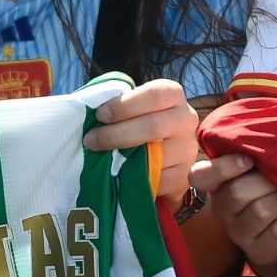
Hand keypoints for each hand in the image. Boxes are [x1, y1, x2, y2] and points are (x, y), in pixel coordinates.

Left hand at [86, 79, 195, 198]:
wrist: (158, 153)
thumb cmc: (135, 123)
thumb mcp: (129, 107)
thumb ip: (116, 106)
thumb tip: (89, 111)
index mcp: (173, 96)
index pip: (155, 95)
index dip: (124, 105)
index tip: (100, 115)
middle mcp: (186, 120)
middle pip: (154, 126)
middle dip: (116, 134)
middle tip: (91, 140)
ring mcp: (187, 150)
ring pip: (154, 157)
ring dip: (121, 161)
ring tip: (100, 161)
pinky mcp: (184, 176)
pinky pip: (158, 181)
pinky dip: (136, 181)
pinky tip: (121, 177)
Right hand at [192, 152, 276, 272]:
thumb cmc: (273, 187)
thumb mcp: (260, 167)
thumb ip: (253, 153)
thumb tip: (262, 143)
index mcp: (218, 185)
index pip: (201, 176)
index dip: (224, 168)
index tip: (249, 161)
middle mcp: (222, 210)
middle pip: (237, 192)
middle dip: (267, 182)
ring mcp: (238, 233)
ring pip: (260, 210)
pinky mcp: (258, 251)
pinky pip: (276, 232)